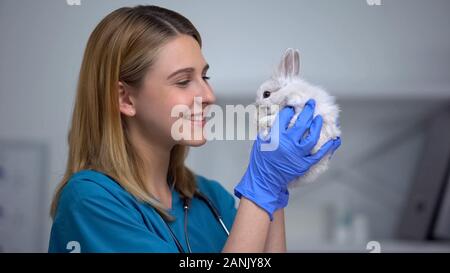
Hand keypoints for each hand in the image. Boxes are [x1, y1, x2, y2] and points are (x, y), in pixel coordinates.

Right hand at [234, 99, 340, 219]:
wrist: (265, 179)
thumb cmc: (261, 159)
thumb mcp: (260, 140)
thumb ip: (269, 128)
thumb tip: (277, 115)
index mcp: (275, 136)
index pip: (285, 117)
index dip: (290, 109)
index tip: (293, 105)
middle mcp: (287, 143)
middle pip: (301, 123)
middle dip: (308, 110)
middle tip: (311, 103)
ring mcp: (297, 154)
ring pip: (312, 137)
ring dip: (317, 126)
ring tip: (319, 118)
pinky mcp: (303, 164)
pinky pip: (318, 154)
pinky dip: (327, 147)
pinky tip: (334, 140)